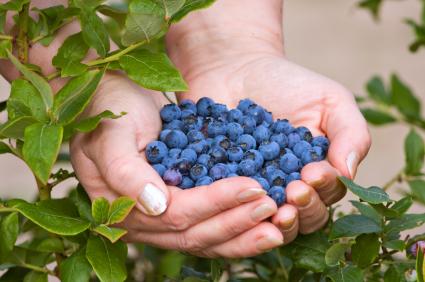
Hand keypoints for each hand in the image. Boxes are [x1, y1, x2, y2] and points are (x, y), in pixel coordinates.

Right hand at [70, 73, 283, 257]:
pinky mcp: (180, 206)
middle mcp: (142, 221)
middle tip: (273, 208)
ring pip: (206, 237)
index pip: (175, 215)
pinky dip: (238, 223)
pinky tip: (266, 219)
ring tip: (279, 224)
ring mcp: (161, 218)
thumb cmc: (109, 109)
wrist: (116, 95)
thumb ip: (125, 172)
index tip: (252, 186)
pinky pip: (210, 222)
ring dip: (243, 232)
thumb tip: (156, 206)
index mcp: (121, 207)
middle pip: (195, 234)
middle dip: (236, 222)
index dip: (214, 204)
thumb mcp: (112, 134)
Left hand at [175, 55, 370, 242]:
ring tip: (273, 209)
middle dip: (303, 208)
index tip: (312, 174)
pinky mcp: (224, 187)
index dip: (324, 188)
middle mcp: (288, 187)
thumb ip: (351, 133)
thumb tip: (348, 171)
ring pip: (270, 220)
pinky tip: (235, 202)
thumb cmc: (288, 83)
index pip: (329, 192)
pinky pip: (231, 206)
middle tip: (294, 192)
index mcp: (318, 172)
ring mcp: (255, 190)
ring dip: (274, 220)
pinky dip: (235, 209)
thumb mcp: (330, 100)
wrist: (236, 69)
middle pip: (303, 215)